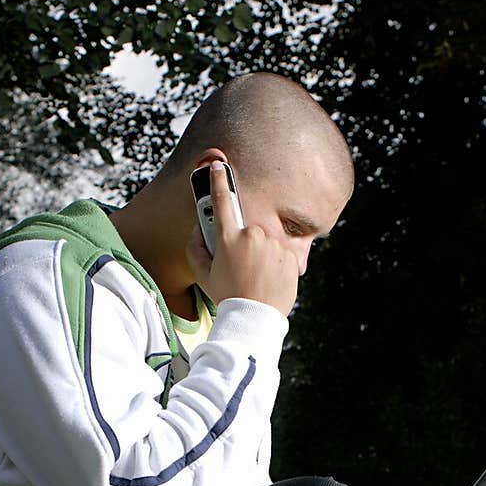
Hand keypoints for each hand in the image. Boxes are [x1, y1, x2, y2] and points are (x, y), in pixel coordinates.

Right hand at [186, 160, 298, 316]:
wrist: (254, 319)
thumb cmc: (226, 296)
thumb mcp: (202, 275)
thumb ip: (195, 247)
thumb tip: (198, 228)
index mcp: (228, 238)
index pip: (221, 200)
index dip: (217, 181)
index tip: (218, 166)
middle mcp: (253, 236)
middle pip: (246, 230)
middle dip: (242, 244)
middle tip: (239, 268)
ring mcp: (274, 245)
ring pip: (265, 243)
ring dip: (261, 255)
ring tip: (255, 278)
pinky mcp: (291, 256)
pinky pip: (281, 255)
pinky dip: (276, 265)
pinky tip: (268, 281)